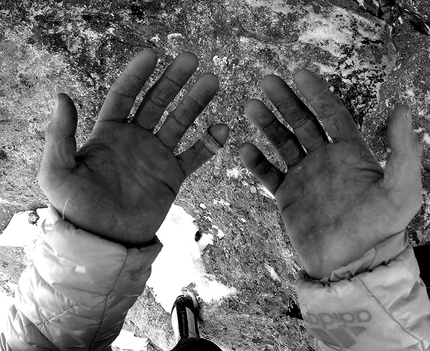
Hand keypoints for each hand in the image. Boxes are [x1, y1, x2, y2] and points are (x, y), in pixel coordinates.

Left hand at [38, 50, 228, 246]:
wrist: (105, 241)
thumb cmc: (77, 209)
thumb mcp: (57, 172)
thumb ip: (59, 135)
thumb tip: (63, 96)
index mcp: (108, 134)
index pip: (124, 96)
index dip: (136, 75)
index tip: (152, 54)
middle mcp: (135, 140)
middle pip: (157, 102)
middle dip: (173, 80)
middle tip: (190, 59)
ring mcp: (156, 157)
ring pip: (179, 123)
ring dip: (195, 102)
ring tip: (211, 82)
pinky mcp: (173, 177)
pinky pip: (195, 156)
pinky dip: (208, 143)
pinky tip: (221, 128)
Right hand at [240, 71, 421, 278]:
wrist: (350, 265)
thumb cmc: (379, 229)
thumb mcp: (401, 191)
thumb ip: (402, 152)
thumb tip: (403, 109)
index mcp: (350, 153)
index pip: (332, 113)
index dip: (316, 93)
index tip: (298, 74)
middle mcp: (324, 160)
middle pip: (302, 122)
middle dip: (285, 101)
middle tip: (267, 81)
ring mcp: (303, 177)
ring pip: (282, 143)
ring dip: (267, 124)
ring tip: (250, 107)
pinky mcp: (287, 197)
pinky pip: (268, 174)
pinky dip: (256, 162)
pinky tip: (244, 148)